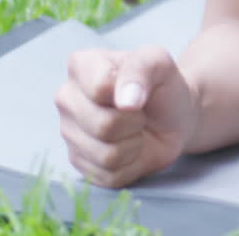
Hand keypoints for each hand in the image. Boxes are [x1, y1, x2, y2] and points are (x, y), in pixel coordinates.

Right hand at [54, 45, 198, 187]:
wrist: (172, 118)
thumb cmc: (162, 86)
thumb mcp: (158, 62)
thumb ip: (140, 69)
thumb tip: (126, 102)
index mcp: (81, 66)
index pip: (101, 88)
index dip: (130, 91)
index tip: (140, 87)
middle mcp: (66, 99)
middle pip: (103, 125)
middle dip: (134, 122)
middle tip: (140, 113)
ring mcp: (69, 133)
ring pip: (107, 155)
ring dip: (134, 145)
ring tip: (135, 129)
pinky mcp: (80, 164)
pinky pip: (109, 176)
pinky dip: (131, 165)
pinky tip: (131, 147)